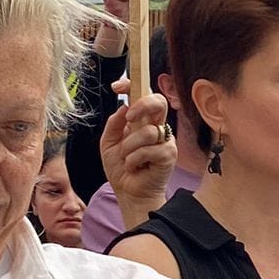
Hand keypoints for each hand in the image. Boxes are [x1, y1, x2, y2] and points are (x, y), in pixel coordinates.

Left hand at [100, 88, 176, 222]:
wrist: (129, 193)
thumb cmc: (121, 168)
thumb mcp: (109, 143)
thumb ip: (114, 124)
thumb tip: (123, 107)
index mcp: (143, 121)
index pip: (144, 96)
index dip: (132, 86)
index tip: (117, 87)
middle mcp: (156, 127)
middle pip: (159, 101)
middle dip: (143, 105)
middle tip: (130, 118)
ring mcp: (165, 140)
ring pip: (147, 131)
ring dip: (129, 147)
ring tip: (127, 159)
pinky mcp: (169, 154)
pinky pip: (149, 150)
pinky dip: (135, 159)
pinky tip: (134, 167)